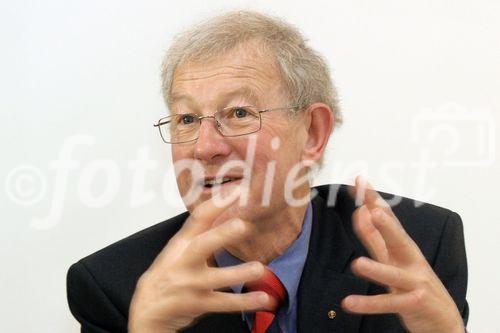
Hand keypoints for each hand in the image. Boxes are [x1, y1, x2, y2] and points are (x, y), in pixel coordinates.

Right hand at [128, 193, 270, 331]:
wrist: (149, 306)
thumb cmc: (170, 271)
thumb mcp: (181, 247)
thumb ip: (204, 230)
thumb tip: (228, 206)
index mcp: (182, 243)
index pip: (199, 219)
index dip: (216, 204)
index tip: (236, 190)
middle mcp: (184, 261)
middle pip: (202, 246)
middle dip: (221, 235)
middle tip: (242, 225)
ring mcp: (190, 284)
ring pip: (215, 278)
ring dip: (238, 274)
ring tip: (259, 269)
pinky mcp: (198, 303)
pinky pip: (224, 304)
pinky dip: (245, 302)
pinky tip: (263, 298)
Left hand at [341, 176, 463, 332]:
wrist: (443, 321)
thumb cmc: (415, 286)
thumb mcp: (393, 259)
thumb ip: (375, 237)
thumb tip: (361, 211)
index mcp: (403, 249)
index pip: (387, 220)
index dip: (373, 201)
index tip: (359, 182)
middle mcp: (410, 262)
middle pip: (399, 240)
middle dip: (386, 224)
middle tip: (372, 209)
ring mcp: (414, 283)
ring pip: (394, 275)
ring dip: (377, 269)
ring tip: (357, 265)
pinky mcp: (414, 305)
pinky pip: (389, 304)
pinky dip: (369, 304)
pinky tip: (350, 303)